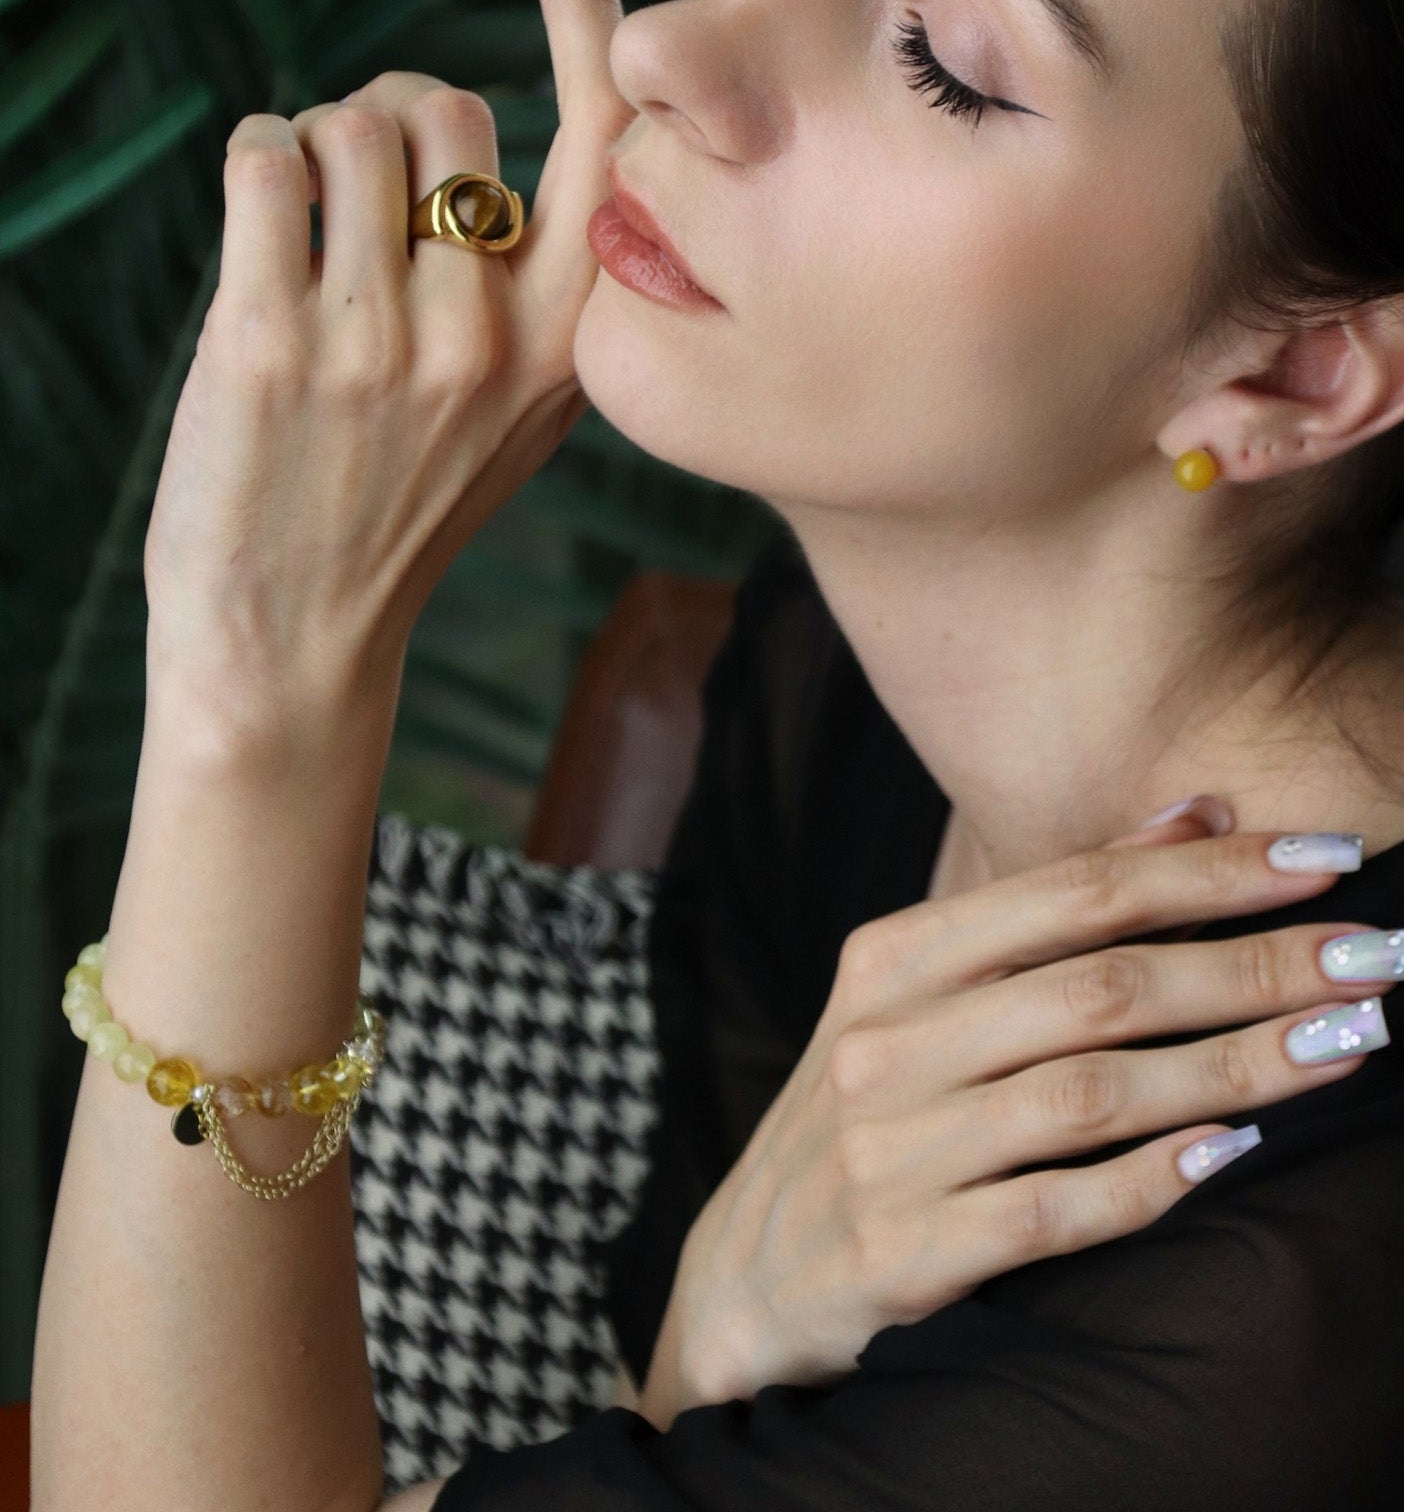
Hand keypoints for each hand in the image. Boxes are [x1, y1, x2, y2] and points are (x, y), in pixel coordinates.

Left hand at [142, 0, 633, 749]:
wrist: (292, 646)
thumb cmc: (396, 516)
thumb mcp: (515, 420)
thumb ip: (530, 300)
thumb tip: (478, 137)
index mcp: (565, 348)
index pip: (604, 149)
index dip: (588, 28)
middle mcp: (486, 337)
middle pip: (449, 108)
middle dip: (391, 111)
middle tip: (361, 172)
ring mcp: (379, 341)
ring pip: (350, 125)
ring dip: (313, 143)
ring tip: (301, 216)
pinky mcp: (268, 342)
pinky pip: (263, 160)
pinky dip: (255, 158)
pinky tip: (257, 211)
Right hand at [642, 806, 1390, 1421]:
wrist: (746, 1277)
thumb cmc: (865, 1114)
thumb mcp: (921, 994)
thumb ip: (1054, 907)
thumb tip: (1199, 809)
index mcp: (889, 960)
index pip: (1071, 893)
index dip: (1205, 873)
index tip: (1322, 860)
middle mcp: (883, 1042)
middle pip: (1098, 987)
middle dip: (1252, 967)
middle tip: (1374, 957)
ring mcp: (888, 1150)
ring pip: (1092, 1093)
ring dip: (1236, 1067)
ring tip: (1345, 1046)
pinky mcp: (903, 1256)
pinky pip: (1055, 1210)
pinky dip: (1153, 1178)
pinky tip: (1236, 1152)